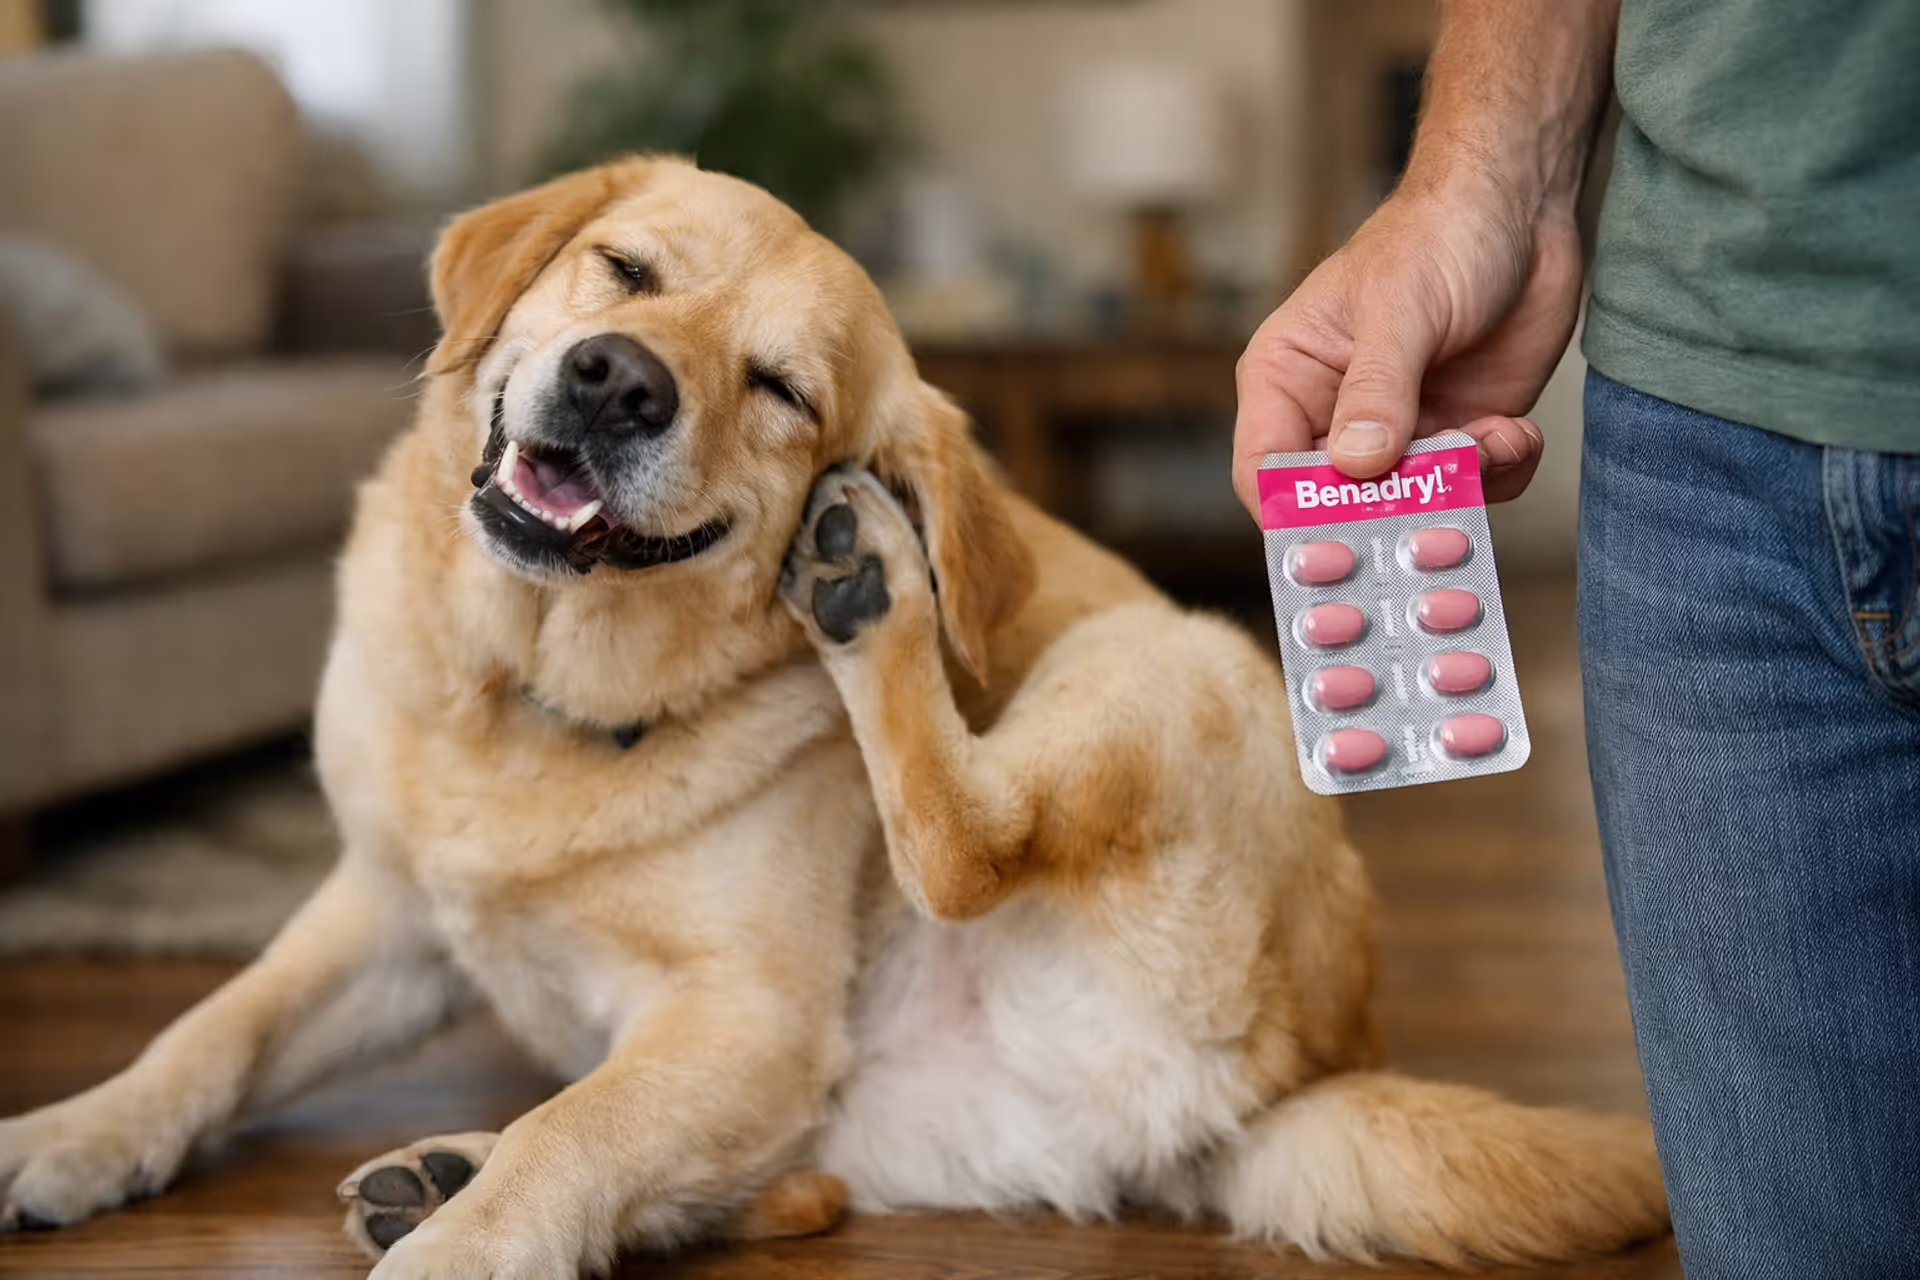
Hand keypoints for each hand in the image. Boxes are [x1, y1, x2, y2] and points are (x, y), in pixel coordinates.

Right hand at [1233, 180, 1581, 517]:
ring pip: (1413, 505)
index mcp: (1289, 379)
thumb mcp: (1400, 308)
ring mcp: (1399, 431)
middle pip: (1338, 504)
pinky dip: (1500, 473)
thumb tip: (1355, 466)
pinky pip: (1472, 489)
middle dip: (1392, 513)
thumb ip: (1376, 390)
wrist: (1523, 207)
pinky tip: (1515, 431)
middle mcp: (1334, 415)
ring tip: (1495, 440)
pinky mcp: (1459, 434)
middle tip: (1439, 508)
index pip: (1265, 471)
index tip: (1343, 536)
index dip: (1294, 514)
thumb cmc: (1437, 233)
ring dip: (1460, 489)